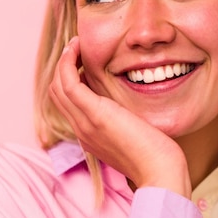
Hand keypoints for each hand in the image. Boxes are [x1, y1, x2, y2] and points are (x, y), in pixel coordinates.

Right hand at [49, 37, 190, 197]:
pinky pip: (68, 82)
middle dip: (63, 67)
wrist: (160, 173)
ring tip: (76, 44)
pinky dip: (68, 62)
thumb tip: (130, 108)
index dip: (70, 79)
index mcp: (90, 135)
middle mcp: (82, 129)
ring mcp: (85, 122)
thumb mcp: (135, 136)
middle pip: (57, 93)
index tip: (83, 61)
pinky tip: (77, 48)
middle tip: (78, 48)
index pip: (67, 104)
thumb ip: (126, 122)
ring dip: (63, 60)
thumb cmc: (157, 157)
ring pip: (57, 86)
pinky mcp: (95, 114)